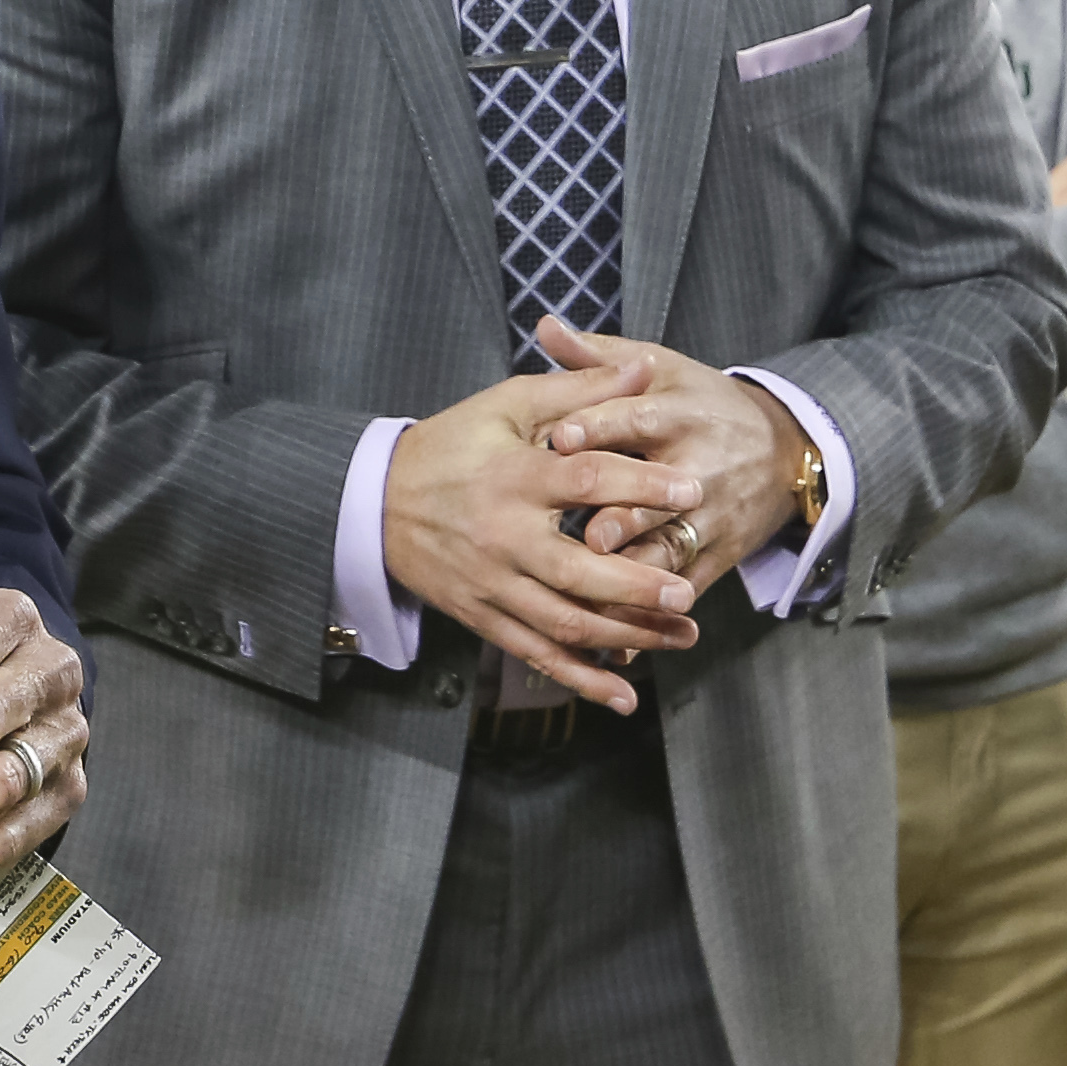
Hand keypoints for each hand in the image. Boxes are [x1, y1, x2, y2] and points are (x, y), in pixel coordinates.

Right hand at [383, 341, 708, 713]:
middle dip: (637, 588)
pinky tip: (625, 696)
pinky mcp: (484, 618)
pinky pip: (538, 654)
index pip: (585, 483)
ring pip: (565, 623)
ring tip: (682, 636)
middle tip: (688, 593)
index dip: (641, 487)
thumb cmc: (451, 444)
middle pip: (577, 572)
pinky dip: (581, 679)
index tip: (693, 492)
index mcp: (513, 476)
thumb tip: (646, 369)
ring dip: (626, 637)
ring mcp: (493, 585)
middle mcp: (503, 537)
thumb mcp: (508, 404)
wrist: (374, 502)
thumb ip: (580, 391)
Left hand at [535, 320, 814, 616]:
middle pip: (656, 494)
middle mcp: (697, 469)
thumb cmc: (702, 405)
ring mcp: (709, 519)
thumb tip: (545, 326)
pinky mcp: (715, 558)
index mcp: (680, 415)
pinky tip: (615, 646)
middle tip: (588, 534)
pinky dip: (650, 621)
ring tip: (592, 599)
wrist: (784, 450)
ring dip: (633, 579)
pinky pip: (681, 592)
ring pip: (667, 552)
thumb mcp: (662, 372)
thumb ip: (599, 358)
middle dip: (623, 516)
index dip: (600, 428)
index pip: (637, 420)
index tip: (559, 439)